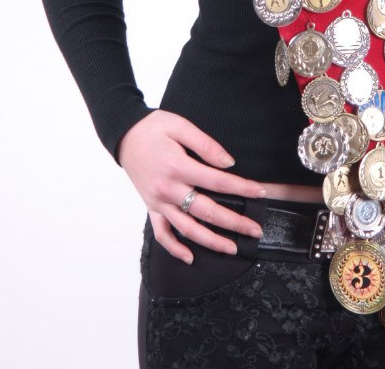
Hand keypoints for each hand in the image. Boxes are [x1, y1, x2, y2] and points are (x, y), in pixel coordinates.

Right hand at [117, 110, 265, 262]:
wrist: (123, 135)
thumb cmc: (154, 127)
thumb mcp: (181, 126)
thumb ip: (206, 145)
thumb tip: (228, 163)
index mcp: (178, 167)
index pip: (218, 182)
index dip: (242, 188)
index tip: (261, 193)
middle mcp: (168, 189)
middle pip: (207, 211)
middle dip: (234, 223)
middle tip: (255, 231)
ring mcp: (158, 201)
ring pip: (187, 229)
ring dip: (211, 241)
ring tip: (232, 248)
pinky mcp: (150, 207)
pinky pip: (161, 233)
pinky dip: (174, 248)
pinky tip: (189, 257)